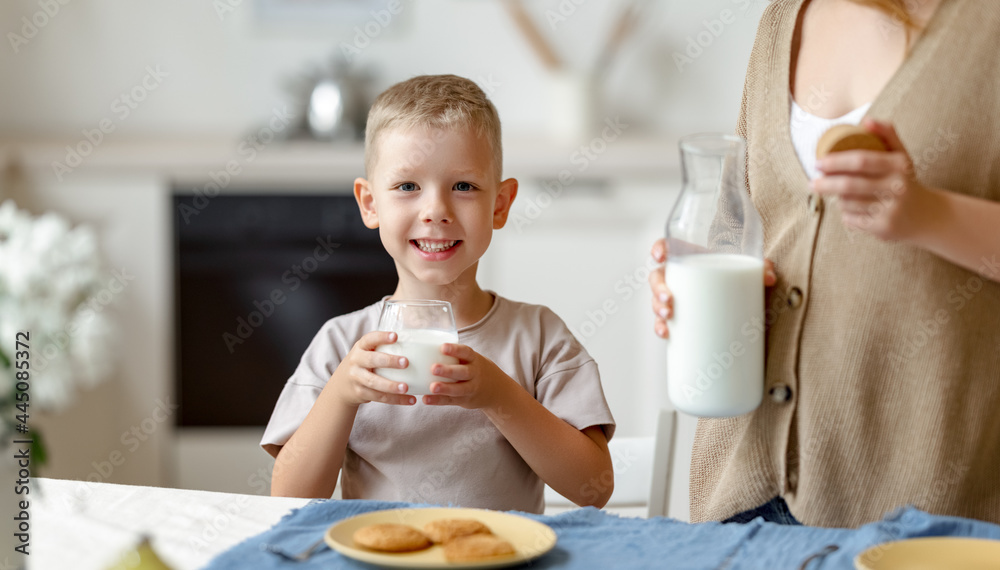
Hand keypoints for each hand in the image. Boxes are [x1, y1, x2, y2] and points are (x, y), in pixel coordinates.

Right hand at [328, 331, 415, 407]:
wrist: (341, 384)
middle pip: (372, 360)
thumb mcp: (367, 352)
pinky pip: (379, 397)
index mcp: (360, 347)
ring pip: (374, 382)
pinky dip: (396, 399)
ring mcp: (356, 378)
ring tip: (406, 387)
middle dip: (389, 361)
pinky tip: (410, 400)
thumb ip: (383, 347)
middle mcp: (356, 361)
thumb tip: (417, 343)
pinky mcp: (360, 393)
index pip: (370, 339)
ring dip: (391, 386)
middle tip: (405, 362)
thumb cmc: (364, 363)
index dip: (382, 337)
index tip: (395, 336)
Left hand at [422, 343, 507, 409]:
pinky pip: (451, 401)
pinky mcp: (465, 400)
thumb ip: (456, 355)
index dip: (455, 350)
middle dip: (448, 371)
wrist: (497, 390)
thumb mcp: (473, 360)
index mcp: (475, 360)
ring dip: (445, 388)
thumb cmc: (476, 369)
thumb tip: (427, 345)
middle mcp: (475, 374)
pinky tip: (426, 399)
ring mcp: (471, 388)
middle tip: (433, 368)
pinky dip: (438, 400)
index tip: (442, 347)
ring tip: (432, 387)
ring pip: (459, 389)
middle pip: (463, 372)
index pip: (466, 352)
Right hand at [649, 238, 776, 338]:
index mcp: (691, 258)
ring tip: (668, 318)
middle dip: (658, 289)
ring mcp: (678, 298)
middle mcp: (680, 277)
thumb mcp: (748, 270)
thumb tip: (768, 278)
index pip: (668, 247)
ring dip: (657, 309)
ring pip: (657, 300)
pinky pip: (664, 322)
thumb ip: (761, 268)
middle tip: (670, 300)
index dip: (659, 248)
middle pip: (658, 277)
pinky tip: (665, 334)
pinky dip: (662, 328)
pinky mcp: (681, 318)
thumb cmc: (739, 278)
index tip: (660, 256)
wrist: (744, 301)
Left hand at [812, 118, 938, 241]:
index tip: (818, 163)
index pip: (861, 160)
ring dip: (838, 200)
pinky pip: (851, 219)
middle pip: (849, 185)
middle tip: (812, 183)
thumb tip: (866, 120)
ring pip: (848, 203)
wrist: (927, 216)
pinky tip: (853, 211)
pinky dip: (846, 214)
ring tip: (841, 196)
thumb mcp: (902, 157)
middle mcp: (897, 187)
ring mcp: (890, 209)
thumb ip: (887, 135)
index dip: (836, 161)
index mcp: (899, 166)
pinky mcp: (883, 228)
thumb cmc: (905, 182)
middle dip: (826, 184)